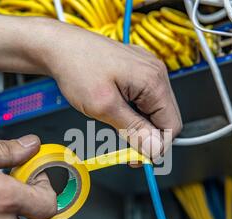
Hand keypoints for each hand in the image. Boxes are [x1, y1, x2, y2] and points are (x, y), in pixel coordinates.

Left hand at [31, 20, 182, 158]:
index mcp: (153, 80)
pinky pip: (145, 98)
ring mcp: (147, 69)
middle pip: (165, 117)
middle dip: (148, 137)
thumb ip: (133, 129)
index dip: (157, 146)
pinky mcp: (137, 70)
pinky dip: (134, 111)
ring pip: (154, 109)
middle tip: (127, 150)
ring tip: (116, 127)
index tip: (139, 159)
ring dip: (139, 124)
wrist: (60, 46)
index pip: (172, 125)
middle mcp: (156, 72)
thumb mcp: (104, 106)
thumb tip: (155, 149)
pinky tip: (117, 112)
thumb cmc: (77, 67)